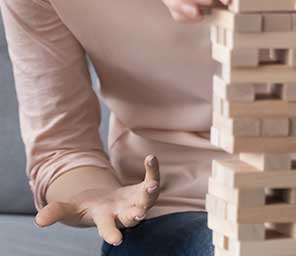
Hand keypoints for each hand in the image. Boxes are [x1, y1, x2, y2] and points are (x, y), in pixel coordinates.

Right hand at [34, 155, 160, 245]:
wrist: (105, 203)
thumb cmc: (85, 207)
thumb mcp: (69, 208)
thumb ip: (56, 212)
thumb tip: (38, 221)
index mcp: (104, 219)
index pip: (107, 229)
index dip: (111, 234)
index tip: (116, 241)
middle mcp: (123, 213)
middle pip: (131, 217)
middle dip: (135, 215)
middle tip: (140, 214)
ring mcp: (136, 202)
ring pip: (147, 199)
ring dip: (150, 192)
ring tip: (152, 184)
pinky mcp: (144, 189)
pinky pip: (151, 179)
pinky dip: (152, 170)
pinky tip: (150, 158)